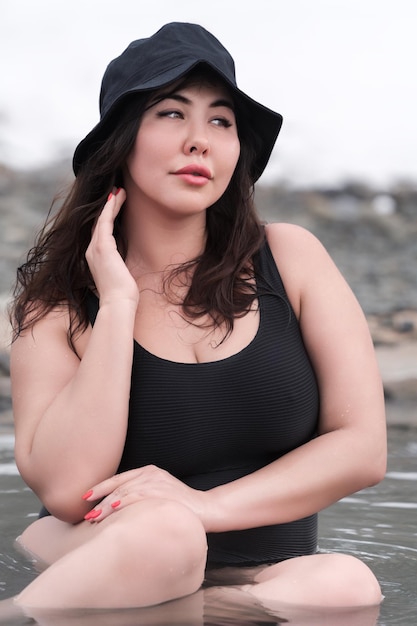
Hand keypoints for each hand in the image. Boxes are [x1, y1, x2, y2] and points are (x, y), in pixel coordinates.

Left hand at [82, 466, 209, 527]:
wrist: (204, 509)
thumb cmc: (180, 505)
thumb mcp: (159, 493)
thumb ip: (142, 494)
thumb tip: (117, 507)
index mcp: (149, 471)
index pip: (119, 479)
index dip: (101, 487)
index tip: (86, 497)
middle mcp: (150, 474)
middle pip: (118, 486)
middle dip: (100, 499)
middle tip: (86, 513)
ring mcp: (155, 482)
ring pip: (123, 492)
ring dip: (106, 506)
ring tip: (93, 517)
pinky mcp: (160, 491)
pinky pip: (136, 496)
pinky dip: (122, 503)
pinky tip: (112, 509)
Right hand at [85, 188, 138, 306]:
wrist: (118, 304)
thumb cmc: (122, 295)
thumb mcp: (120, 276)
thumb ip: (118, 265)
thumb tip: (124, 264)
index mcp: (95, 259)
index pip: (100, 233)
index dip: (107, 218)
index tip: (116, 206)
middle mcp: (91, 252)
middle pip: (98, 223)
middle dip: (108, 207)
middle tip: (117, 192)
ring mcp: (94, 249)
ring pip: (101, 219)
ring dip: (111, 204)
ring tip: (120, 191)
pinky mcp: (102, 247)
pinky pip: (104, 222)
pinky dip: (110, 208)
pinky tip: (116, 198)